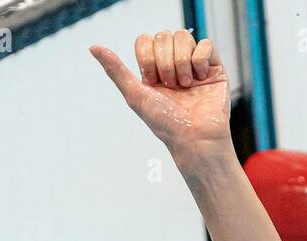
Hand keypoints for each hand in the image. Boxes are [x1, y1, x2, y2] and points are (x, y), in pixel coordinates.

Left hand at [90, 31, 229, 161]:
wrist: (195, 138)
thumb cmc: (165, 124)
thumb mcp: (135, 95)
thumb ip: (115, 70)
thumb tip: (93, 47)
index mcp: (153, 69)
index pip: (145, 40)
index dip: (147, 58)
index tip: (152, 82)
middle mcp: (172, 64)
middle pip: (164, 36)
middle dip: (165, 63)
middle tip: (171, 86)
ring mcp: (193, 63)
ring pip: (183, 36)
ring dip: (181, 63)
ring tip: (185, 85)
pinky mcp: (213, 66)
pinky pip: (205, 44)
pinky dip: (200, 61)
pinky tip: (200, 79)